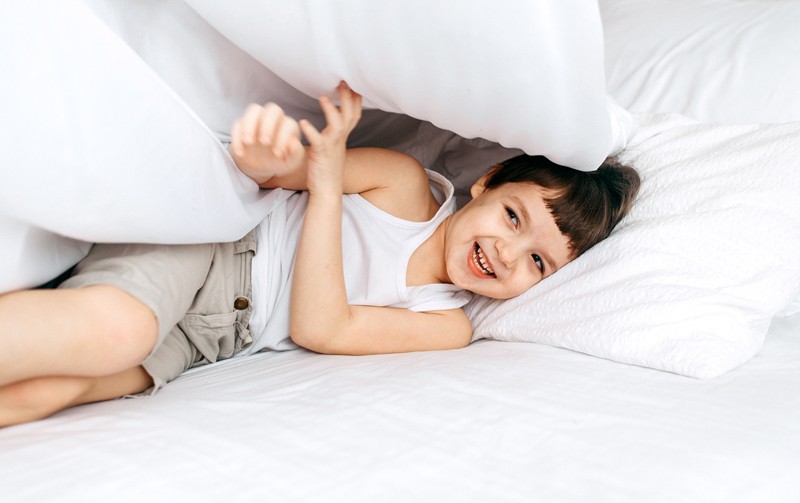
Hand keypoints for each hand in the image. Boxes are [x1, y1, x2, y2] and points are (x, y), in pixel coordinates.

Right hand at [229, 102, 305, 184]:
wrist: (261, 166)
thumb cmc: (279, 162)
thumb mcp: (290, 163)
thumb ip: (296, 154)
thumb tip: (294, 143)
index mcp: (289, 126)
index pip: (288, 124)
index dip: (283, 138)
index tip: (277, 154)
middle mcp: (275, 118)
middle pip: (273, 109)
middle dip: (268, 125)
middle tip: (264, 143)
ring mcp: (258, 118)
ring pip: (254, 109)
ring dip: (250, 124)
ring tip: (249, 142)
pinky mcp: (243, 124)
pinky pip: (238, 123)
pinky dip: (237, 137)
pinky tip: (240, 153)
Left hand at [298, 81, 361, 195]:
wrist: (327, 189)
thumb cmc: (327, 167)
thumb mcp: (334, 145)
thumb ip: (335, 130)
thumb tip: (336, 117)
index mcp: (343, 135)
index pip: (354, 113)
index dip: (356, 98)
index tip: (353, 82)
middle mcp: (340, 138)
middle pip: (349, 114)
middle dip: (347, 97)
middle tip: (342, 81)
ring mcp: (332, 146)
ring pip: (337, 125)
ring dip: (331, 110)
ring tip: (323, 97)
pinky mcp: (321, 154)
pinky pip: (317, 141)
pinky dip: (311, 131)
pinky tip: (303, 122)